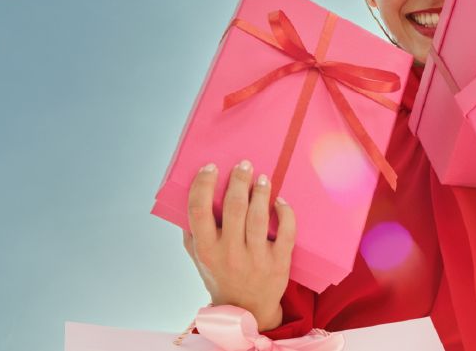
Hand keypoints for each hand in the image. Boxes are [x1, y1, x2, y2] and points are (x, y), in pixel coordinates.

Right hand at [182, 160, 296, 330]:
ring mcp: (255, 258)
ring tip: (262, 177)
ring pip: (259, 216)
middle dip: (238, 180)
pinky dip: (284, 212)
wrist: (247, 310)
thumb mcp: (198, 258)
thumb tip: (190, 195)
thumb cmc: (220, 276)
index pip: (199, 210)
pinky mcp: (279, 263)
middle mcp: (229, 253)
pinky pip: (286, 231)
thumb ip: (191, 231)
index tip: (210, 168)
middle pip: (233, 208)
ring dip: (261, 192)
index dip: (203, 185)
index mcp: (206, 250)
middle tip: (243, 165)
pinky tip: (280, 201)